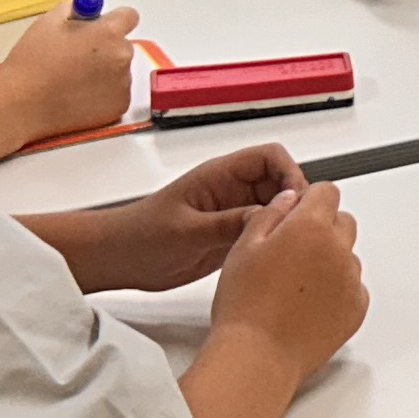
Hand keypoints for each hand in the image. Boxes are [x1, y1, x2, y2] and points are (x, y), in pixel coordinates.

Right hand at [3, 2, 142, 137]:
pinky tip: (76, 96)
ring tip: (71, 80)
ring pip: (118, 70)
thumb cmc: (32, 62)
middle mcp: (122, 56)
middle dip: (105, 48)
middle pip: (122, 45)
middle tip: (77, 58)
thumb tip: (87, 10)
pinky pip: (116, 93)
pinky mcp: (119, 107)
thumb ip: (74, 10)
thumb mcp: (48, 22)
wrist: (22, 105)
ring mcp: (122, 84)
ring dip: (104, 71)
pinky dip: (102, 94)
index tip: (100, 28)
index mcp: (108, 32)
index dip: (113, 20)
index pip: (129, 16)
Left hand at [92, 146, 310, 292]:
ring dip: (286, 224)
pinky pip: (263, 233)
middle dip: (295, 202)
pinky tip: (277, 260)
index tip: (298, 202)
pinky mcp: (230, 237)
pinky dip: (274, 243)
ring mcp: (233, 213)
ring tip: (293, 247)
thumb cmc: (141, 237)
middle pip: (280, 183)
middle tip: (300, 230)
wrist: (117, 260)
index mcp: (220, 175)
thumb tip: (273, 214)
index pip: (270, 157)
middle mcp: (231, 190)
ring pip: (275, 210)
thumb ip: (229, 223)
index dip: (290, 173)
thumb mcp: (187, 232)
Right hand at [211, 180, 366, 381]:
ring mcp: (351, 281)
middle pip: (342, 222)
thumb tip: (289, 200)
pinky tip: (306, 305)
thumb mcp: (243, 247)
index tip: (295, 215)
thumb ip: (270, 214)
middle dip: (321, 229)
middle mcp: (338, 250)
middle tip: (290, 253)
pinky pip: (353, 288)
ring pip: (347, 256)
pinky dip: (336, 291)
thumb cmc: (244, 306)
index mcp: (311, 226)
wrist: (257, 357)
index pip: (327, 192)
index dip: (308, 201)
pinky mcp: (356, 309)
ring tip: (293, 286)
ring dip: (329, 261)